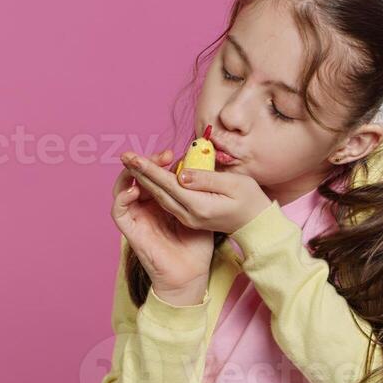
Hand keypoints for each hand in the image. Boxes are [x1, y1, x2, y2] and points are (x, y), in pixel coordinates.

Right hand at [111, 148, 213, 302]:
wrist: (192, 274)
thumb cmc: (197, 245)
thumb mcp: (200, 211)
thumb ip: (196, 190)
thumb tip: (198, 165)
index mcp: (160, 200)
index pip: (152, 173)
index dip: (157, 161)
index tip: (171, 153)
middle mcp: (145, 206)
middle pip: (136, 177)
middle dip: (146, 162)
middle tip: (162, 155)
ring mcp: (136, 218)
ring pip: (121, 189)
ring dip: (129, 175)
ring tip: (143, 165)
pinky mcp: (130, 231)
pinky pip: (118, 212)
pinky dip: (121, 199)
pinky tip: (133, 191)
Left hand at [119, 150, 274, 237]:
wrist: (258, 226)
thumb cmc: (251, 201)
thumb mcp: (234, 184)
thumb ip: (206, 179)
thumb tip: (181, 174)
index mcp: (198, 206)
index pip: (167, 184)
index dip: (149, 169)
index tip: (133, 157)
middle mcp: (189, 214)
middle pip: (159, 191)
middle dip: (140, 172)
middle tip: (124, 156)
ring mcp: (189, 218)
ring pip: (162, 196)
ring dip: (146, 180)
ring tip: (133, 164)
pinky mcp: (191, 218)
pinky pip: (170, 200)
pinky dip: (158, 187)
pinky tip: (151, 178)